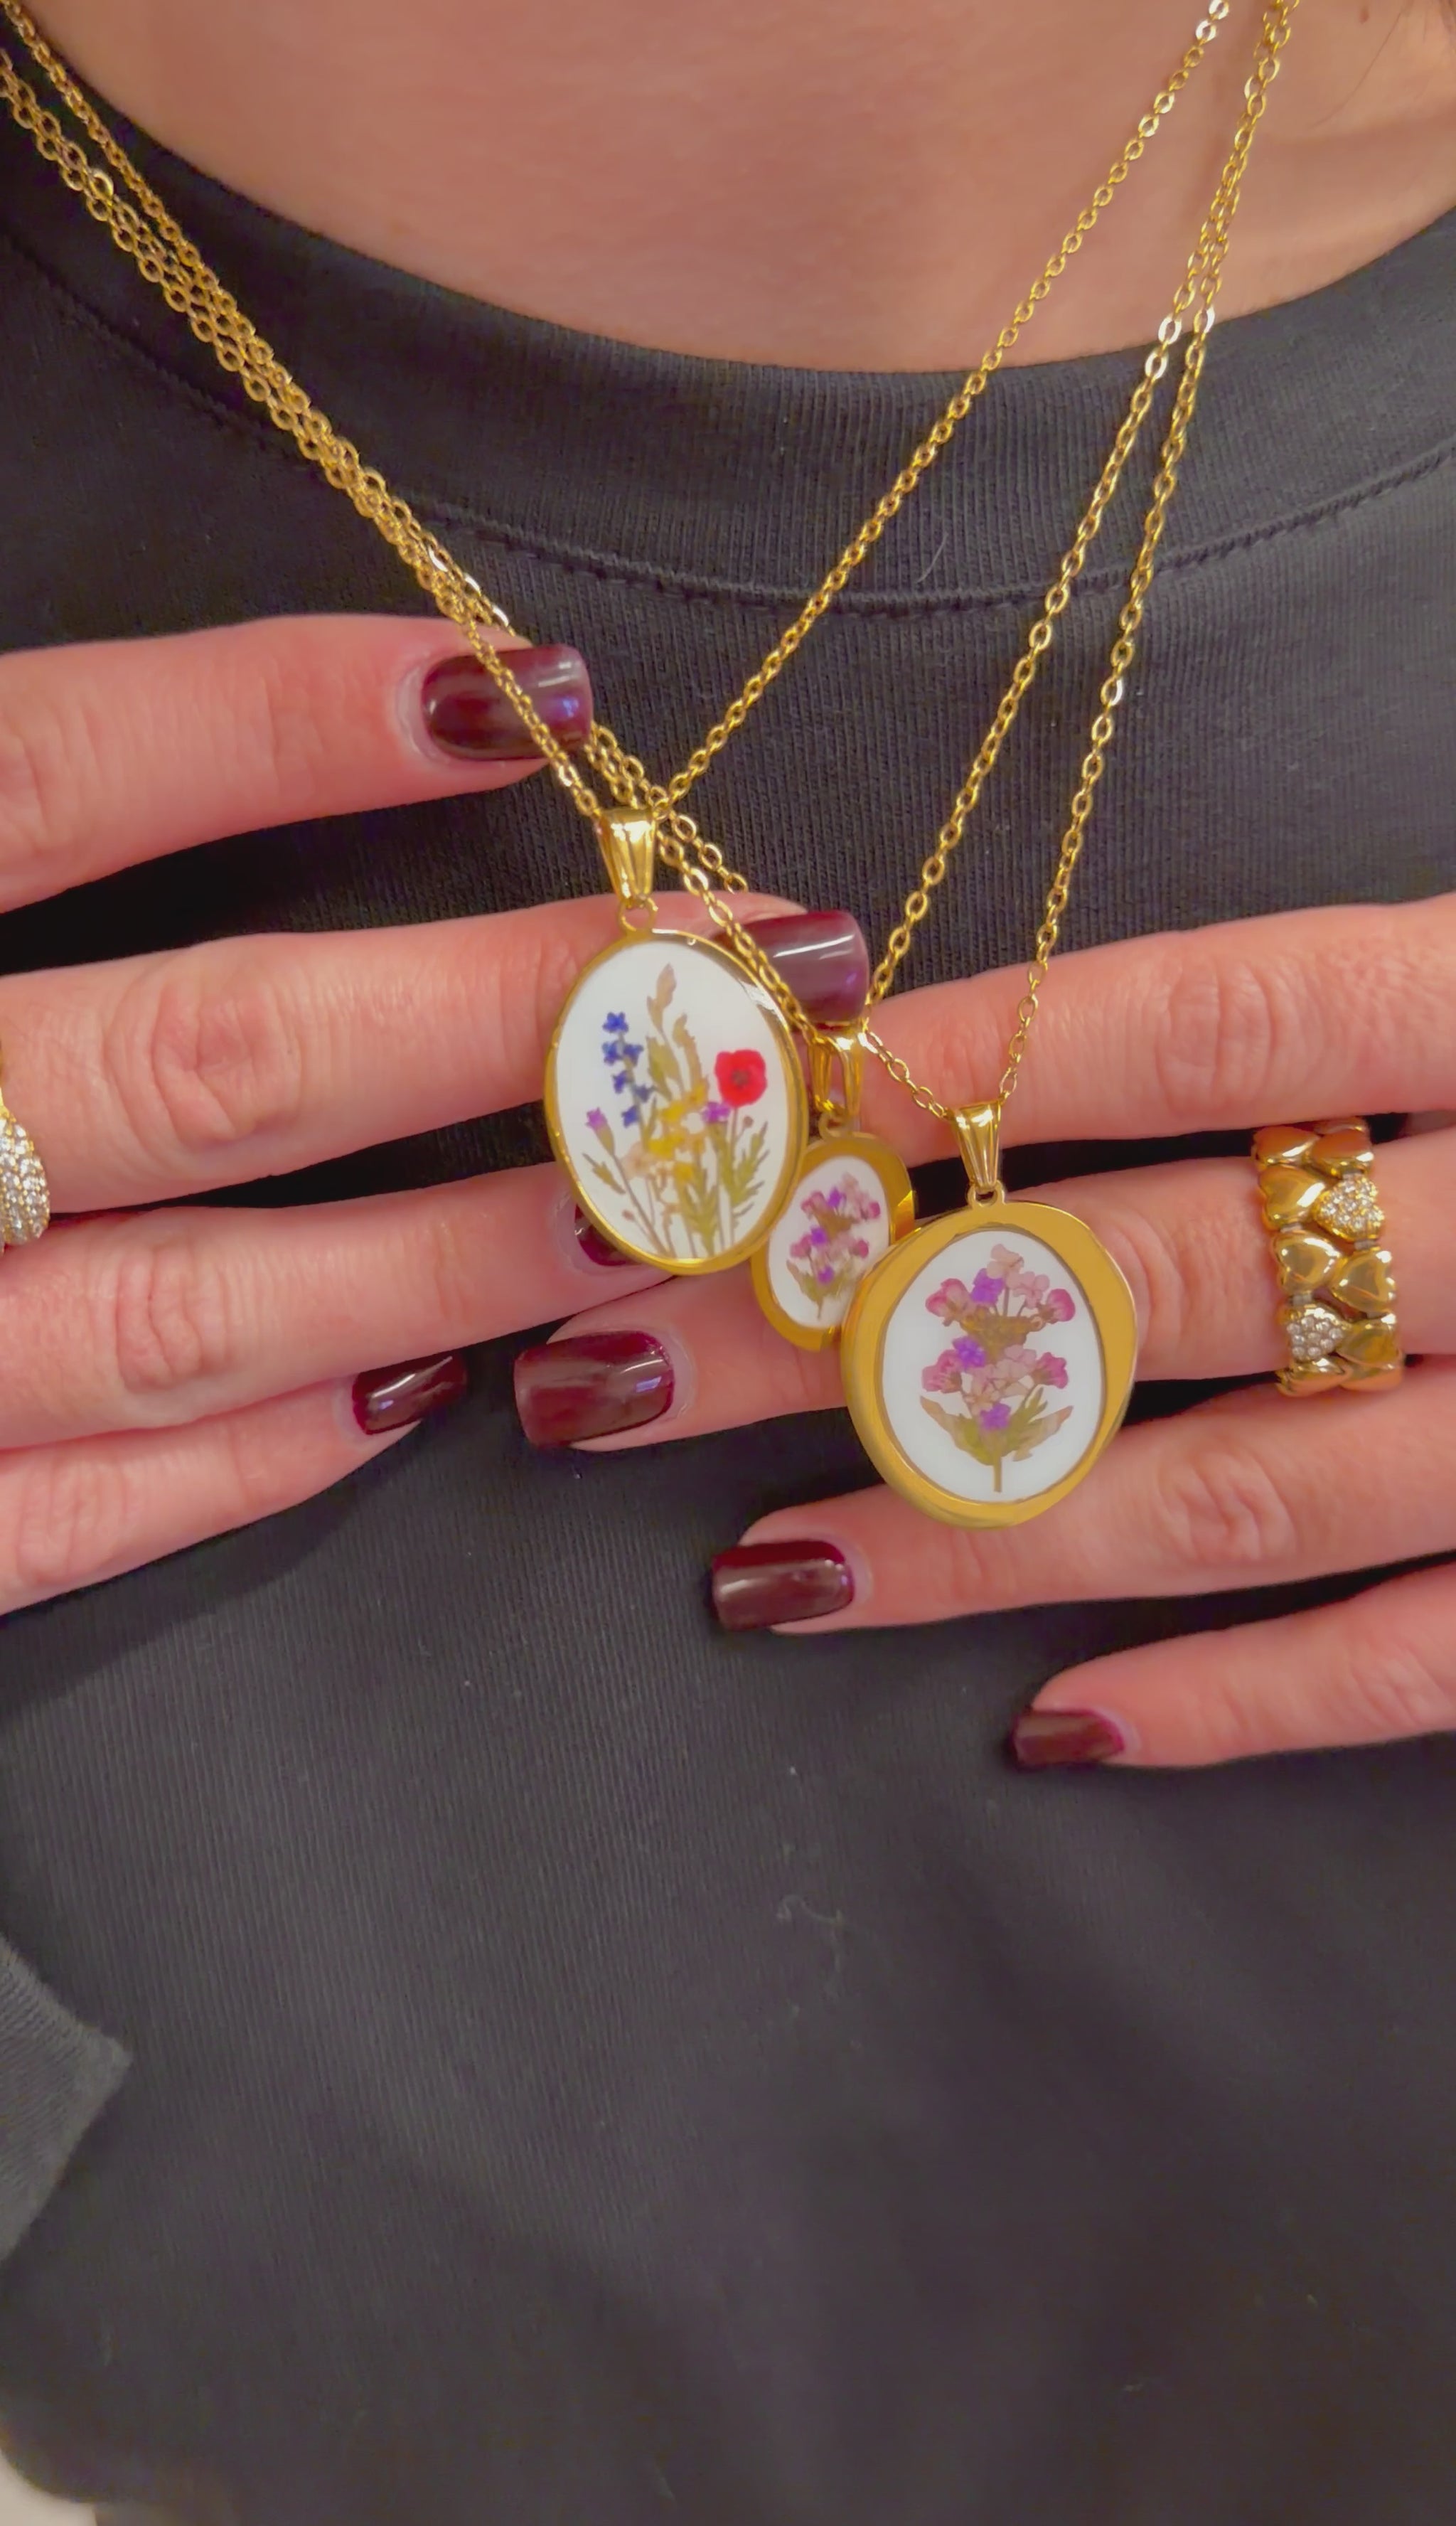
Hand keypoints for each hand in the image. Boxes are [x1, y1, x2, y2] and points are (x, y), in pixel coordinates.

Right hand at [0, 610, 688, 1609]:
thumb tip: (328, 708)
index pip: (55, 777)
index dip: (278, 725)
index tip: (528, 694)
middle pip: (205, 1061)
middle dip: (495, 1022)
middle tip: (733, 978)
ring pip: (184, 1310)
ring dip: (443, 1255)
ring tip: (651, 1204)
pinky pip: (76, 1507)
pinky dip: (254, 1458)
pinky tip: (423, 1397)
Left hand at [524, 895, 1455, 1769]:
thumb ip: (1325, 991)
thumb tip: (995, 1031)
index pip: (1210, 1025)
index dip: (971, 1068)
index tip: (748, 1114)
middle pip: (1143, 1273)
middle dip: (857, 1325)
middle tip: (622, 1367)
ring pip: (1237, 1493)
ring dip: (980, 1532)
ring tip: (758, 1572)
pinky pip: (1400, 1661)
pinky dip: (1230, 1699)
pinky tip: (1052, 1723)